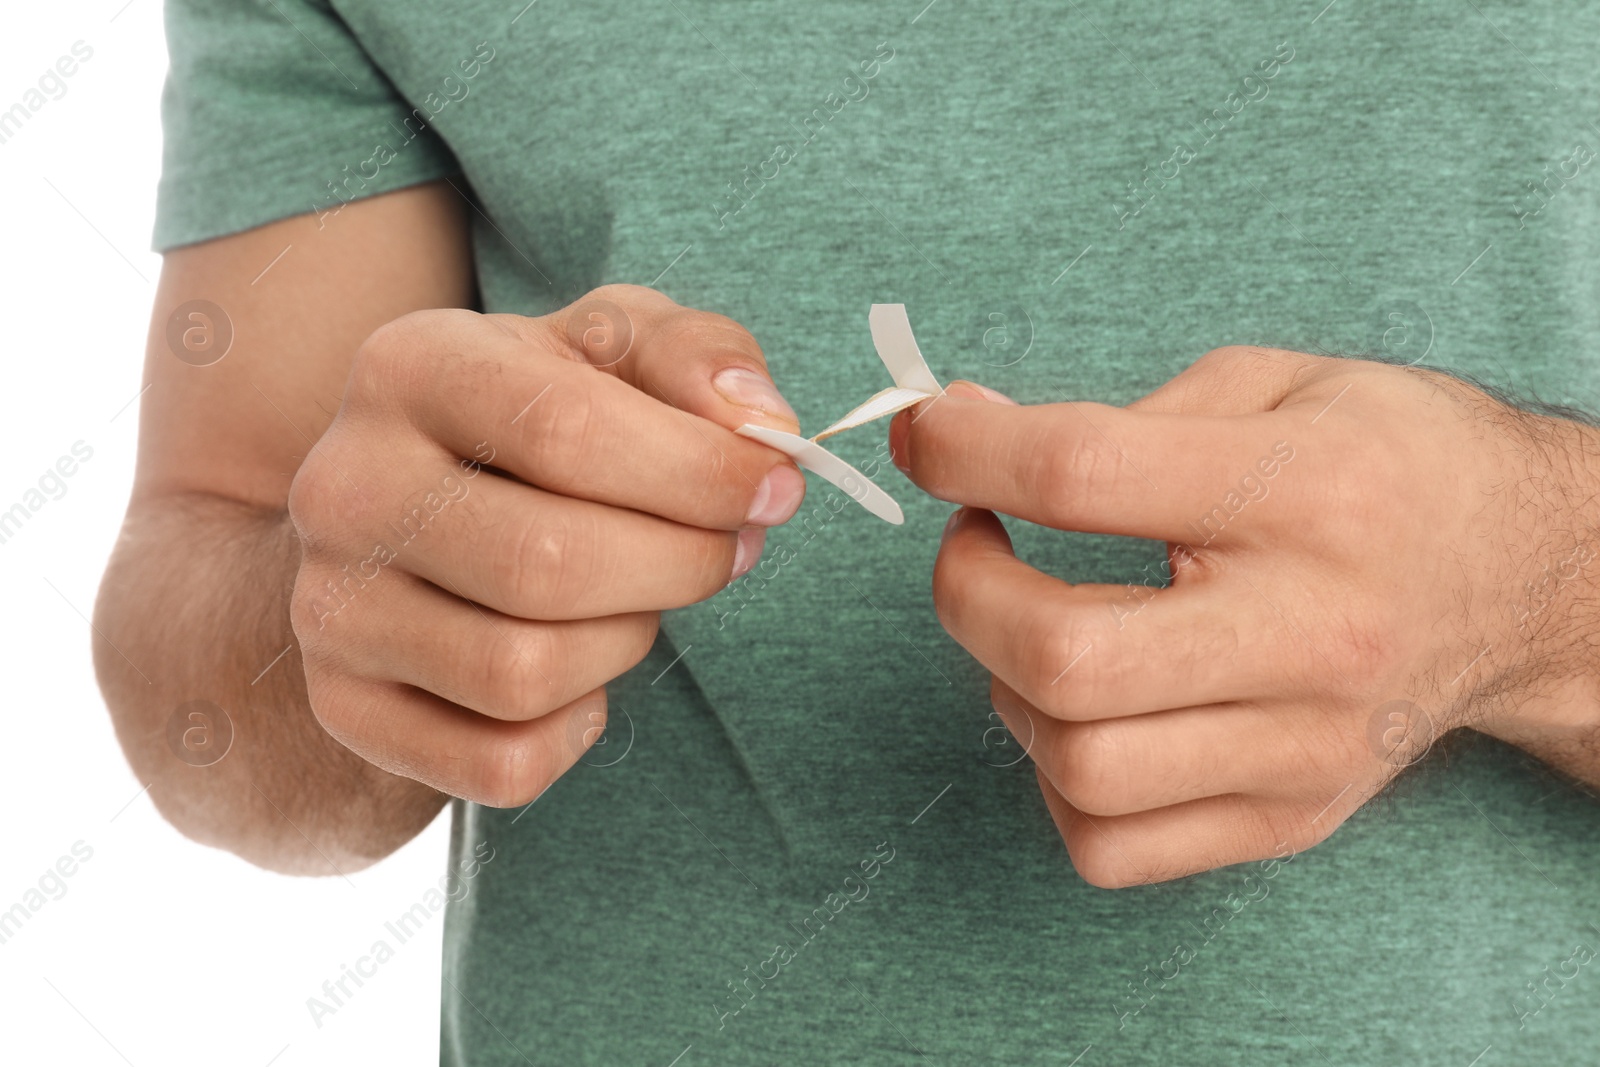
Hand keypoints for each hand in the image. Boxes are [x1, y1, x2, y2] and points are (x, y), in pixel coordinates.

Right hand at [287, 285, 804, 806]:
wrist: (400, 520)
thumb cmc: (533, 423)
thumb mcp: (610, 351)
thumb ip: (697, 356)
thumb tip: (757, 421)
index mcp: (412, 367)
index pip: (569, 429)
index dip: (701, 474)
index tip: (773, 490)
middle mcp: (346, 486)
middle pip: (549, 564)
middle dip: (681, 567)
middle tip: (727, 551)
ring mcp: (331, 607)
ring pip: (524, 674)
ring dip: (626, 644)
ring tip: (639, 600)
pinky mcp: (345, 707)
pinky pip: (498, 766)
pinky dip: (574, 730)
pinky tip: (583, 672)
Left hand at [890, 346, 1599, 886]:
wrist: (1525, 582)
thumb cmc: (1390, 465)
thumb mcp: (1279, 382)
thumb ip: (1119, 410)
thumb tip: (959, 434)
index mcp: (1303, 491)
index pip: (1081, 475)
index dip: (963, 452)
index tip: (926, 438)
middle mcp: (1309, 632)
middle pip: (1065, 655)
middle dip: (966, 593)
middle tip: (977, 545)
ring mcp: (1303, 745)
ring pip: (1080, 766)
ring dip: (1010, 690)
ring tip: (1039, 631)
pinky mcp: (1291, 817)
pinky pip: (1113, 846)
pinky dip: (1056, 781)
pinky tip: (1084, 711)